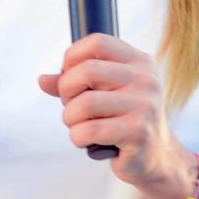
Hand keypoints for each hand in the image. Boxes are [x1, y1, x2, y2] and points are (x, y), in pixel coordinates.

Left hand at [38, 34, 192, 193]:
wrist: (155, 156)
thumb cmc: (123, 119)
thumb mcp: (103, 92)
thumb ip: (73, 81)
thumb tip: (43, 80)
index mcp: (139, 61)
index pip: (97, 42)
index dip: (72, 57)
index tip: (69, 76)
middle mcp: (146, 79)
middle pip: (87, 70)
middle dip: (67, 90)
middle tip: (70, 105)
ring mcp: (145, 106)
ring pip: (85, 103)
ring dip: (70, 118)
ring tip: (78, 125)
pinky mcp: (139, 133)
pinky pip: (90, 130)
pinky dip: (77, 136)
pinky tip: (85, 140)